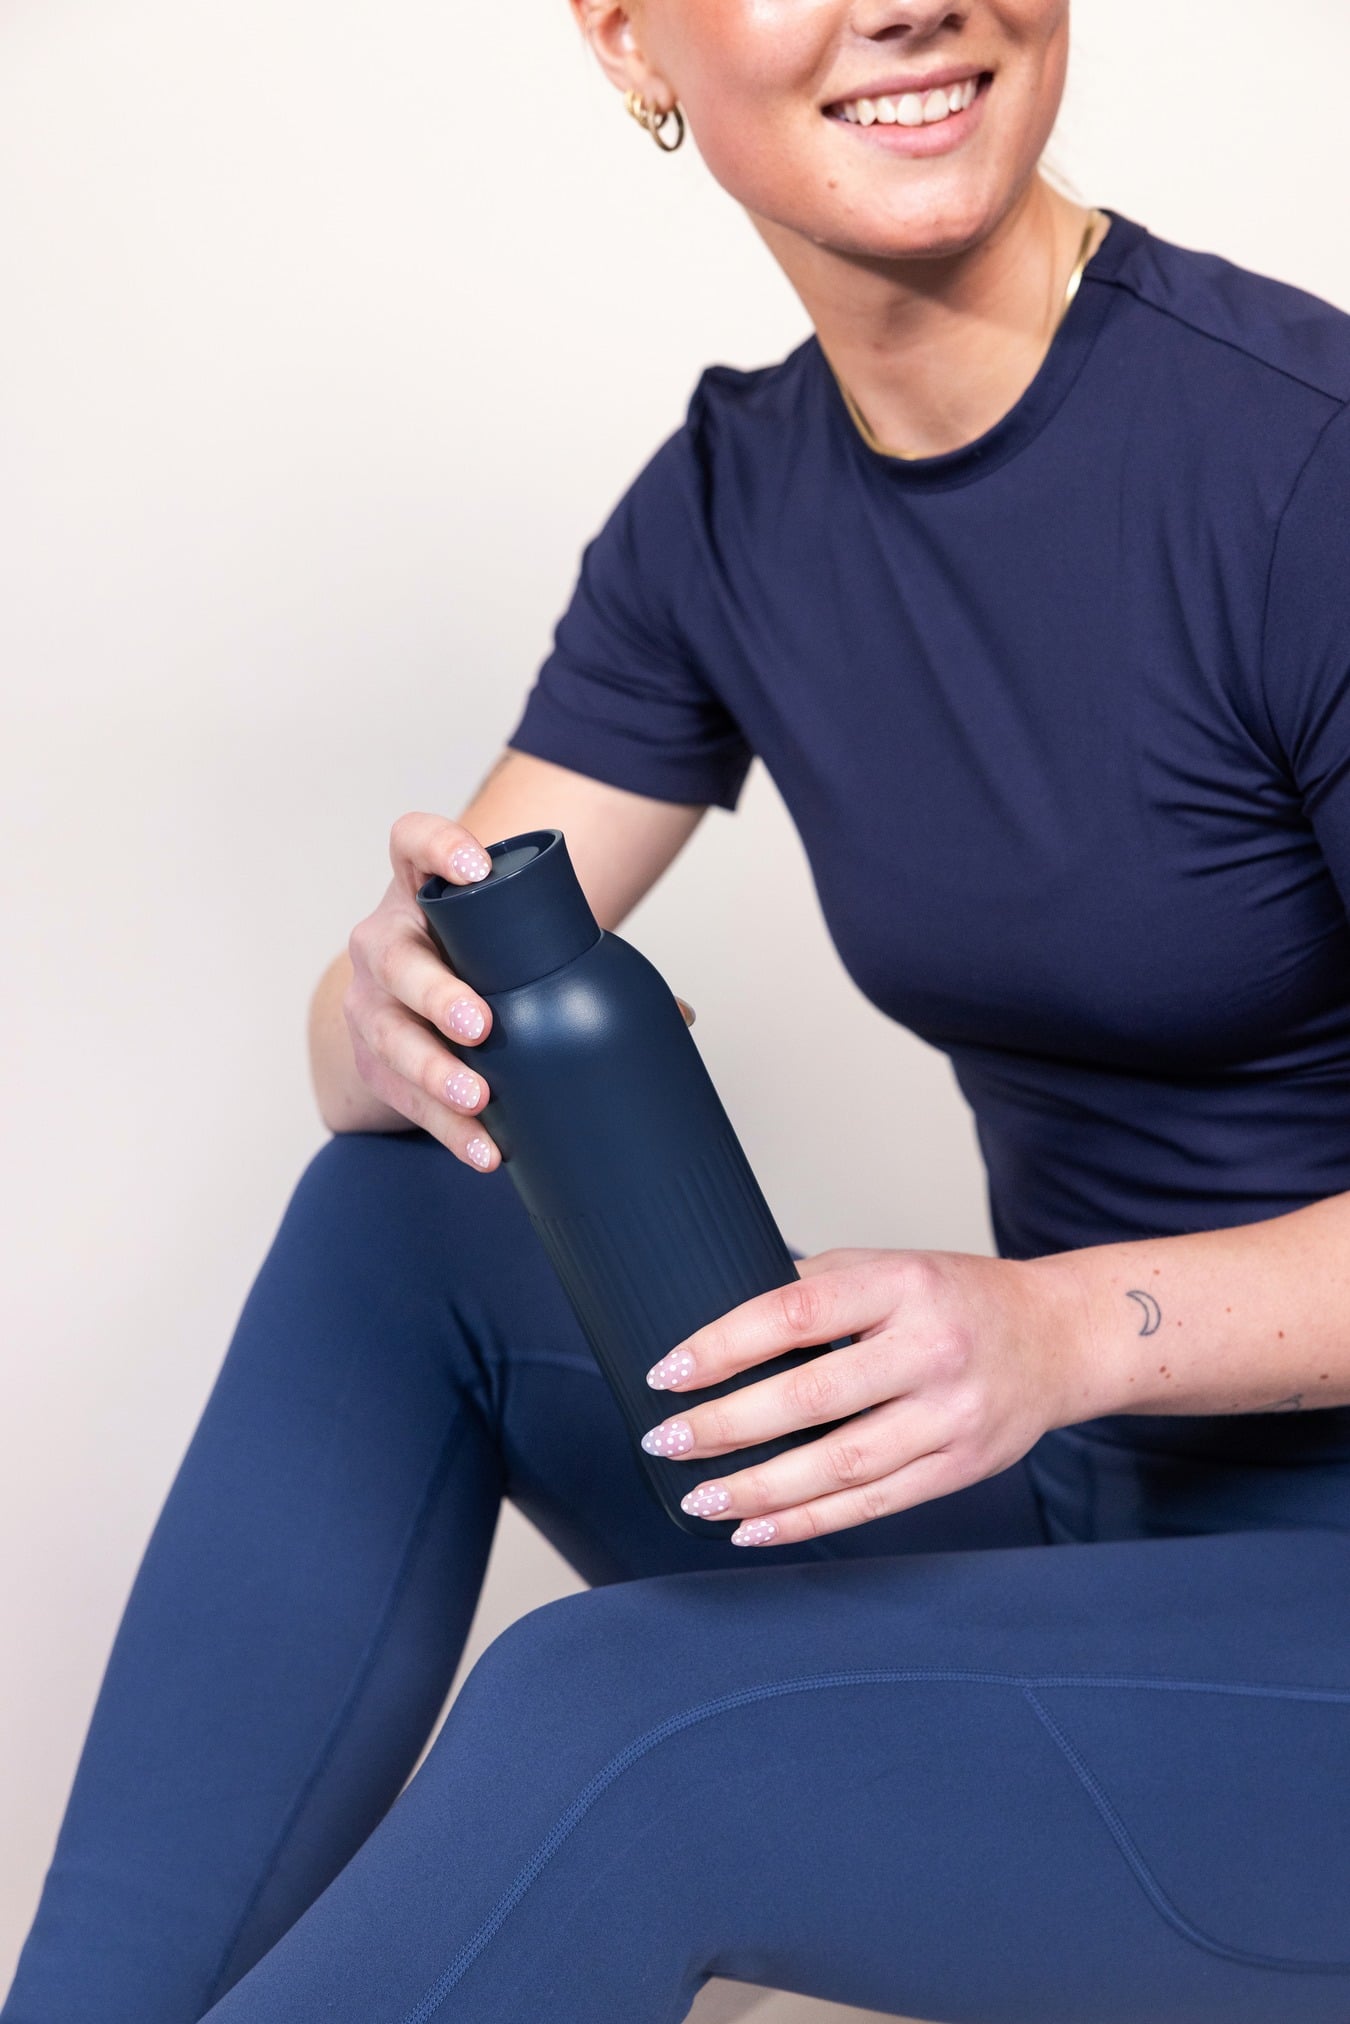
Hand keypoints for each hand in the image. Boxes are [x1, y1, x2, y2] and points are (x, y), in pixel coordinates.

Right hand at [344, 811, 694, 1171]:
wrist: (412, 1014)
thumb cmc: (478, 964)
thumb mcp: (510, 946)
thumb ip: (581, 962)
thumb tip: (680, 1015)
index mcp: (422, 892)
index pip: (412, 843)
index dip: (437, 847)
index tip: (475, 868)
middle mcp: (385, 940)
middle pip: (394, 956)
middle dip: (435, 993)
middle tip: (480, 1023)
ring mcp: (370, 1003)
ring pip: (389, 1034)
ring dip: (434, 1070)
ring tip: (478, 1096)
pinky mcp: (372, 1063)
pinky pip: (402, 1097)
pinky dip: (445, 1127)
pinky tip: (483, 1147)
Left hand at [639, 1245, 1090, 1544]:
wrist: (1059, 1337)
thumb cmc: (955, 1299)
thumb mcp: (890, 1268)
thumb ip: (815, 1290)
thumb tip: (718, 1329)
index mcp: (902, 1285)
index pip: (795, 1314)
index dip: (723, 1345)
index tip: (668, 1372)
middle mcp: (931, 1349)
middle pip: (812, 1397)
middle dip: (726, 1425)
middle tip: (666, 1442)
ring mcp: (952, 1415)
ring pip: (840, 1464)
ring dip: (760, 1488)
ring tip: (701, 1497)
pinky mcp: (961, 1467)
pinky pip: (873, 1504)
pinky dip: (808, 1521)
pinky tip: (755, 1527)